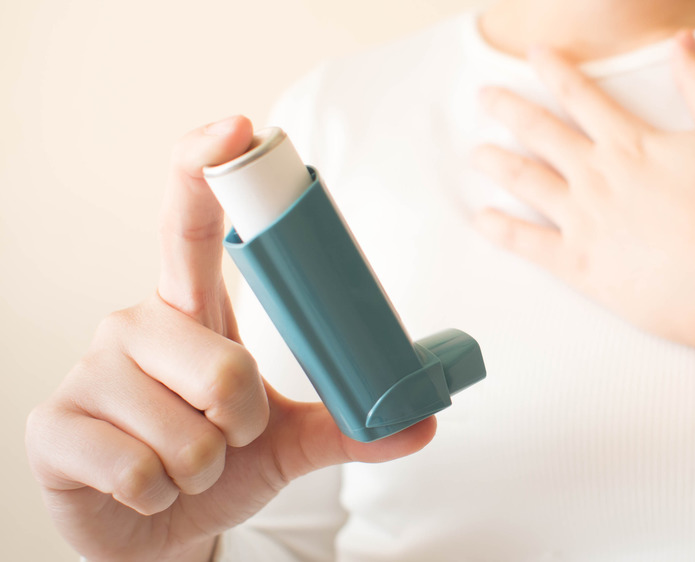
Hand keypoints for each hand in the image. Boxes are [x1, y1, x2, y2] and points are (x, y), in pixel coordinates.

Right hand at [25, 116, 435, 561]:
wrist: (152, 526)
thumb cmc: (215, 462)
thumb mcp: (285, 441)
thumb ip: (347, 426)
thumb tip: (421, 421)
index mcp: (191, 310)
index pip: (190, 224)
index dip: (207, 168)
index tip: (239, 127)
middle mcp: (135, 325)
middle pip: (226, 366)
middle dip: (244, 425)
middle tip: (225, 438)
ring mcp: (89, 371)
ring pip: (189, 434)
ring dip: (205, 469)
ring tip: (180, 467)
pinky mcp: (53, 426)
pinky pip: (143, 472)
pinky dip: (161, 496)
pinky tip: (141, 490)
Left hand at [474, 32, 694, 419]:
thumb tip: (683, 40)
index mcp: (630, 144)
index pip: (580, 96)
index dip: (554, 70)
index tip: (533, 55)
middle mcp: (598, 176)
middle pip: (541, 132)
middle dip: (509, 109)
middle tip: (486, 96)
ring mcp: (583, 220)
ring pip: (527, 181)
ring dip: (498, 163)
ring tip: (478, 154)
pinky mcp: (580, 265)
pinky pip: (528, 243)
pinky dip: (501, 230)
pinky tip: (483, 219)